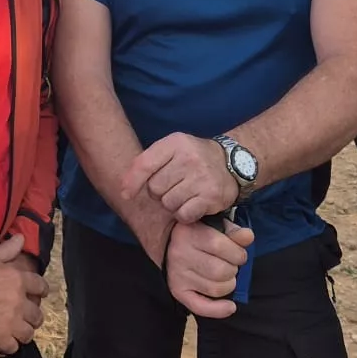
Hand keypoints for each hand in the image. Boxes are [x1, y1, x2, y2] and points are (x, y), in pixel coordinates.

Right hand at [0, 235, 44, 354]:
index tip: (40, 293)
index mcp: (19, 281)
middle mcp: (20, 303)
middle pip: (37, 315)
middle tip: (27, 316)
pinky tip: (5, 341)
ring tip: (18, 331)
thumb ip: (8, 249)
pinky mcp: (1, 337)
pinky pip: (13, 346)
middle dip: (33, 317)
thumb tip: (22, 238)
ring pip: (28, 333)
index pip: (40, 286)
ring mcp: (12, 322)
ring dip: (24, 332)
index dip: (41, 290)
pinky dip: (10, 345)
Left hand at [122, 133, 239, 223]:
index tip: (126, 194)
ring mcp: (201, 177)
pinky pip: (183, 214)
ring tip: (183, 195)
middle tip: (172, 187)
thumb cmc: (194, 158)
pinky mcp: (211, 197)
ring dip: (172, 204)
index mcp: (175, 143)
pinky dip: (184, 214)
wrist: (231, 164)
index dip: (132, 181)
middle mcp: (189, 158)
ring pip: (168, 204)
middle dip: (159, 193)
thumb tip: (125, 190)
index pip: (144, 164)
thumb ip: (148, 162)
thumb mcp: (172, 149)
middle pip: (155, 188)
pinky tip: (192, 205)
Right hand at [164, 218, 249, 318]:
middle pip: (220, 270)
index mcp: (188, 233)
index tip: (239, 254)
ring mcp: (177, 274)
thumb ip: (233, 231)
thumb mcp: (214, 227)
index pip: (219, 245)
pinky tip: (230, 306)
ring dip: (229, 285)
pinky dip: (219, 310)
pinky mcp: (177, 291)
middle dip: (234, 270)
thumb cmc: (200, 235)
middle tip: (231, 266)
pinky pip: (201, 307)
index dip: (237, 252)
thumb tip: (248, 236)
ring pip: (215, 289)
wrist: (173, 245)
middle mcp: (179, 253)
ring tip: (226, 277)